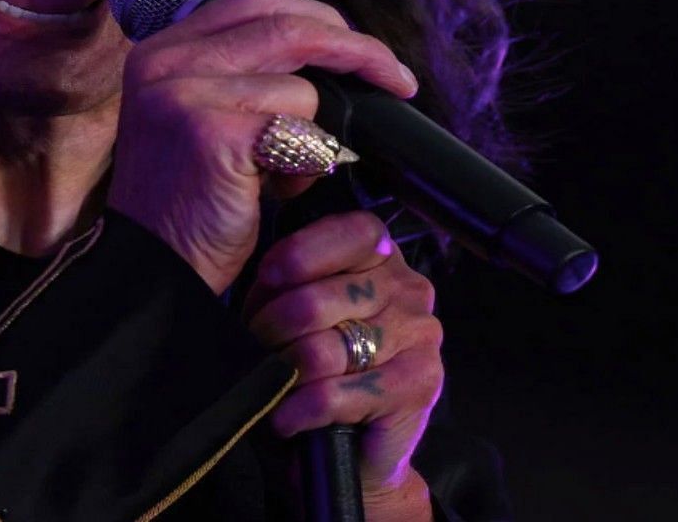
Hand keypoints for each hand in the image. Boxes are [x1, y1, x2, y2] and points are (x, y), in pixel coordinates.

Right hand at [105, 0, 417, 293]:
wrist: (154, 270)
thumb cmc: (188, 202)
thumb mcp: (201, 118)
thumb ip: (240, 75)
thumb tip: (323, 46)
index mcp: (161, 51)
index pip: (255, 2)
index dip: (319, 18)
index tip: (361, 50)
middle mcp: (164, 62)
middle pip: (286, 24)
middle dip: (356, 49)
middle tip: (396, 80)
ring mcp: (184, 93)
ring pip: (302, 86)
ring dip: (316, 136)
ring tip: (282, 175)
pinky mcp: (211, 132)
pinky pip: (300, 129)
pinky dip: (307, 165)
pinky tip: (274, 191)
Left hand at [243, 211, 443, 520]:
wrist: (350, 443)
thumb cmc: (312, 360)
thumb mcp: (290, 304)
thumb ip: (286, 279)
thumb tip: (269, 273)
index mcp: (380, 256)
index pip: (352, 233)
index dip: (301, 253)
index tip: (268, 277)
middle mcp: (409, 289)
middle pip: (319, 299)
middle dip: (271, 329)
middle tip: (257, 349)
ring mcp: (420, 336)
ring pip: (323, 350)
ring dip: (282, 372)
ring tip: (271, 383)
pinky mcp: (419, 385)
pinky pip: (335, 395)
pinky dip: (298, 410)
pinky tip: (286, 417)